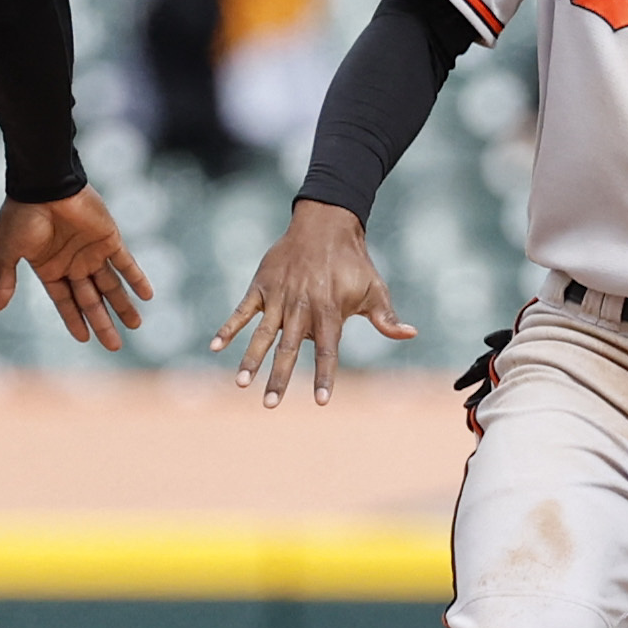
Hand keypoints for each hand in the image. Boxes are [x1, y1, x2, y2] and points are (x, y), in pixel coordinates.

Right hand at [0, 188, 151, 348]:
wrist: (43, 184)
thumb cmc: (21, 216)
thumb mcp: (7, 251)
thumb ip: (5, 280)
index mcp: (49, 269)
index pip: (65, 301)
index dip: (75, 320)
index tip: (85, 339)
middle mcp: (72, 263)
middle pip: (91, 299)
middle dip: (102, 322)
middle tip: (114, 346)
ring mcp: (92, 251)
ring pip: (111, 285)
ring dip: (123, 305)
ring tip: (136, 325)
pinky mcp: (109, 238)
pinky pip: (127, 262)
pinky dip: (137, 278)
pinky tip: (147, 296)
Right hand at [213, 197, 413, 404]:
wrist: (325, 223)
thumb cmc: (353, 262)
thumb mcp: (374, 288)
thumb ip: (386, 317)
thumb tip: (411, 334)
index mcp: (329, 311)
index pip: (327, 351)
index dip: (325, 375)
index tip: (321, 401)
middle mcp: (302, 307)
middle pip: (289, 349)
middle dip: (279, 377)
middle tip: (270, 404)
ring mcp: (279, 297)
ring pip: (263, 334)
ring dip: (251, 359)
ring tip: (240, 384)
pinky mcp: (261, 286)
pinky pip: (242, 310)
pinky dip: (229, 327)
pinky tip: (216, 346)